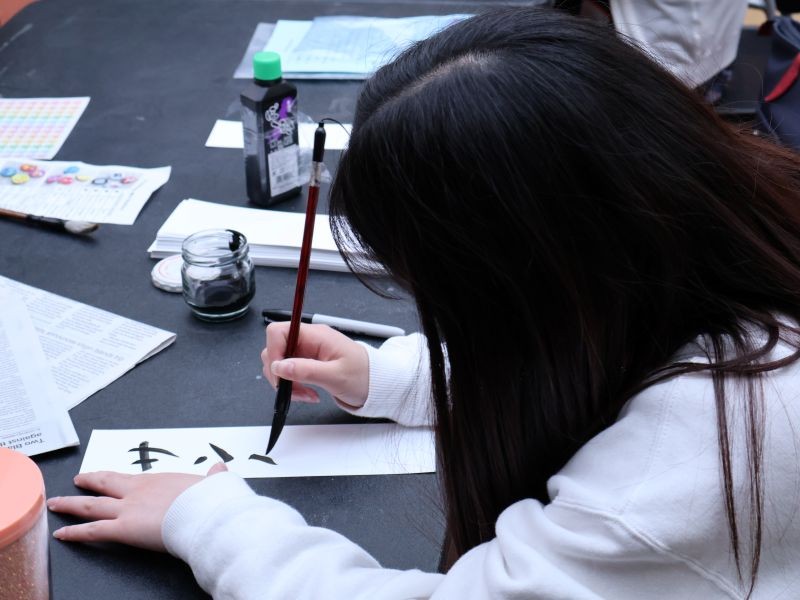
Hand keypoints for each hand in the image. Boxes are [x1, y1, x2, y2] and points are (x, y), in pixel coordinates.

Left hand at [47, 463, 227, 551]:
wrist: (205, 513)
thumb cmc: (210, 501)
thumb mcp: (214, 483)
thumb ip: (213, 477)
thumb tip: (220, 469)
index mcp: (158, 480)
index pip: (130, 478)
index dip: (116, 477)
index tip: (107, 475)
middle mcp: (137, 491)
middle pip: (106, 484)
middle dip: (89, 481)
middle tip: (78, 480)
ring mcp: (127, 509)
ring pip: (91, 505)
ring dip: (71, 504)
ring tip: (56, 504)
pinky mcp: (123, 529)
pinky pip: (92, 531)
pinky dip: (74, 532)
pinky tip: (61, 533)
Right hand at [262, 322, 368, 407]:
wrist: (376, 384)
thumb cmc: (364, 375)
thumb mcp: (335, 375)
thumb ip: (306, 370)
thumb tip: (279, 366)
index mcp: (316, 335)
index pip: (279, 331)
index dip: (273, 351)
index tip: (279, 372)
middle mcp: (309, 340)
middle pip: (276, 349)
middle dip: (279, 372)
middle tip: (292, 389)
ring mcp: (307, 352)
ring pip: (280, 364)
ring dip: (287, 383)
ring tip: (305, 394)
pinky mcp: (308, 364)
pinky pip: (289, 373)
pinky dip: (293, 386)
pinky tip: (308, 393)